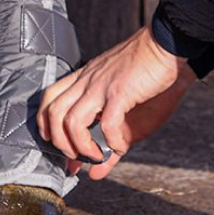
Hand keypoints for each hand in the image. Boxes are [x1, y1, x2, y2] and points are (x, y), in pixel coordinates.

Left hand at [38, 25, 196, 179]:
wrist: (167, 43)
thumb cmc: (148, 68)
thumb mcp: (122, 99)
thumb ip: (107, 135)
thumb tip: (95, 172)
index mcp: (85, 76)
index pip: (49, 98)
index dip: (46, 126)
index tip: (59, 147)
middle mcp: (88, 79)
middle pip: (53, 112)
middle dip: (59, 143)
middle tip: (75, 157)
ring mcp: (103, 85)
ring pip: (72, 121)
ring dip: (81, 147)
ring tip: (95, 156)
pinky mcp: (121, 91)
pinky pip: (108, 123)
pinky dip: (112, 142)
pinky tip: (120, 146)